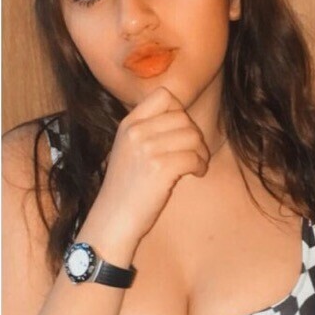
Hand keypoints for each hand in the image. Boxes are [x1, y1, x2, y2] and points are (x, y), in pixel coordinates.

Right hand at [93, 86, 210, 245]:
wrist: (113, 219)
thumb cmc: (126, 189)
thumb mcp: (127, 150)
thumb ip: (146, 131)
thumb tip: (182, 118)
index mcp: (128, 124)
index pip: (163, 95)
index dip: (179, 111)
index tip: (180, 131)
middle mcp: (136, 132)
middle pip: (183, 117)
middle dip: (194, 135)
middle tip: (194, 153)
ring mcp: (147, 149)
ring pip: (192, 136)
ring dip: (201, 151)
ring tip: (196, 165)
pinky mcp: (160, 169)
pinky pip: (194, 156)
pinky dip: (200, 166)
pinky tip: (195, 174)